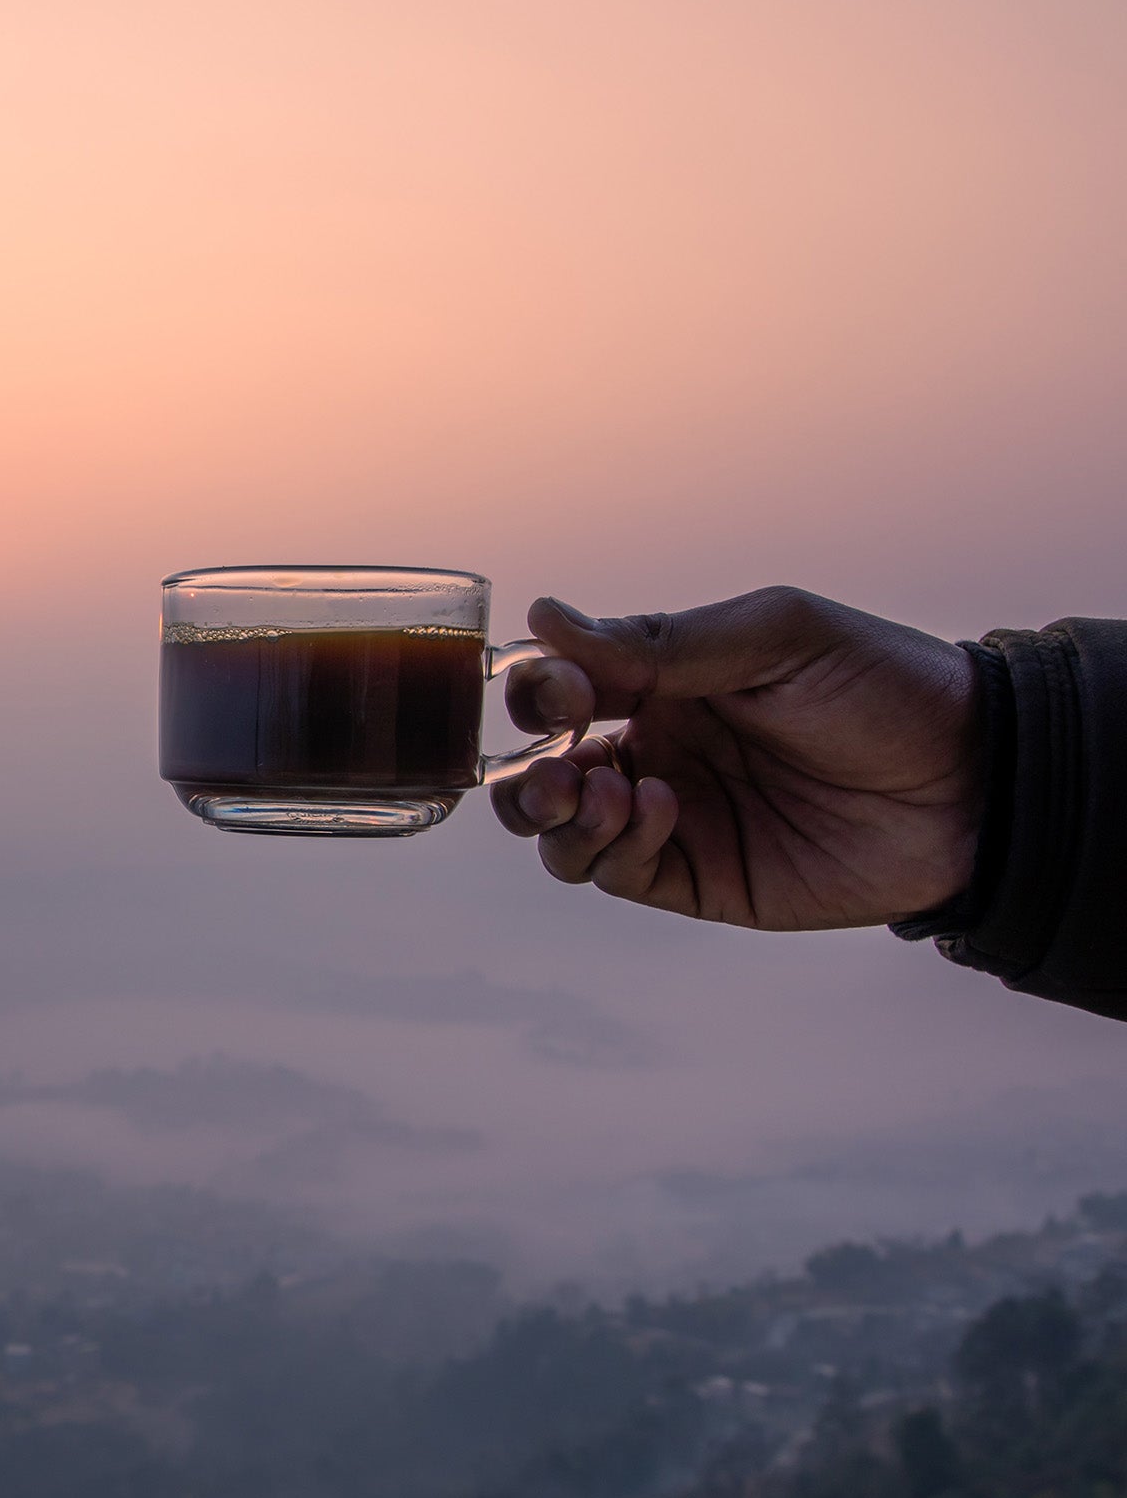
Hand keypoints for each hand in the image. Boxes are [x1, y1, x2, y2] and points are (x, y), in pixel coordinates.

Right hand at [494, 587, 983, 930]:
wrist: (974, 781)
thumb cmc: (883, 686)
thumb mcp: (772, 638)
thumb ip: (656, 641)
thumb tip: (543, 617)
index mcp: (665, 681)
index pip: (560, 687)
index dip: (539, 690)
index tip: (565, 693)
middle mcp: (656, 748)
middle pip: (539, 770)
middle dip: (523, 774)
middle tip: (556, 768)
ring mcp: (672, 819)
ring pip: (562, 834)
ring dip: (554, 816)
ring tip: (597, 795)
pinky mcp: (699, 881)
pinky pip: (619, 873)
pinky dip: (614, 847)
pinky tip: (659, 811)